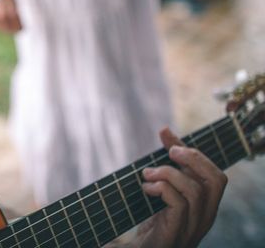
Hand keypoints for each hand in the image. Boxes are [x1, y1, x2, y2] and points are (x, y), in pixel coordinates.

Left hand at [132, 128, 227, 246]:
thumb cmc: (150, 218)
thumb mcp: (162, 187)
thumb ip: (168, 162)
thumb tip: (166, 129)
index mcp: (205, 206)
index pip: (217, 176)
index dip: (195, 154)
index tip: (169, 142)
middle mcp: (204, 217)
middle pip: (216, 180)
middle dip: (193, 158)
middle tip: (168, 152)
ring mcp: (192, 228)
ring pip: (196, 191)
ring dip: (168, 173)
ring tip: (147, 173)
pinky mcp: (175, 233)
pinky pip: (179, 204)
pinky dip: (161, 188)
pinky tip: (146, 188)